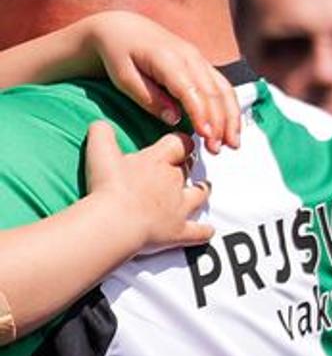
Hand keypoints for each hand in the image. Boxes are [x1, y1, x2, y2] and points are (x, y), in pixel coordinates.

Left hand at [78, 13, 240, 146]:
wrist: (122, 28)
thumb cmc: (118, 54)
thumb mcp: (123, 77)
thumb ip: (149, 98)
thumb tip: (174, 119)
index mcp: (168, 59)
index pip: (192, 91)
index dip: (202, 115)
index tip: (207, 137)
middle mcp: (190, 56)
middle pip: (214, 93)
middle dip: (220, 123)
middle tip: (217, 150)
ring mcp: (199, 59)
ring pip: (224, 90)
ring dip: (231, 117)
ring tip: (233, 143)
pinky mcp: (203, 64)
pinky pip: (223, 86)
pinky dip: (230, 107)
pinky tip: (231, 126)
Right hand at [80, 121, 208, 259]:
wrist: (115, 221)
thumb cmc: (108, 186)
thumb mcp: (99, 152)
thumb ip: (101, 133)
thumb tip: (100, 123)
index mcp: (157, 161)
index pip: (178, 143)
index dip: (180, 142)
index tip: (180, 143)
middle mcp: (173, 181)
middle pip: (186, 169)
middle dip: (184, 166)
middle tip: (180, 166)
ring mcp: (179, 207)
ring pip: (200, 194)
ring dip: (201, 191)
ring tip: (203, 188)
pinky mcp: (179, 231)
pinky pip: (199, 232)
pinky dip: (205, 231)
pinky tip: (208, 231)